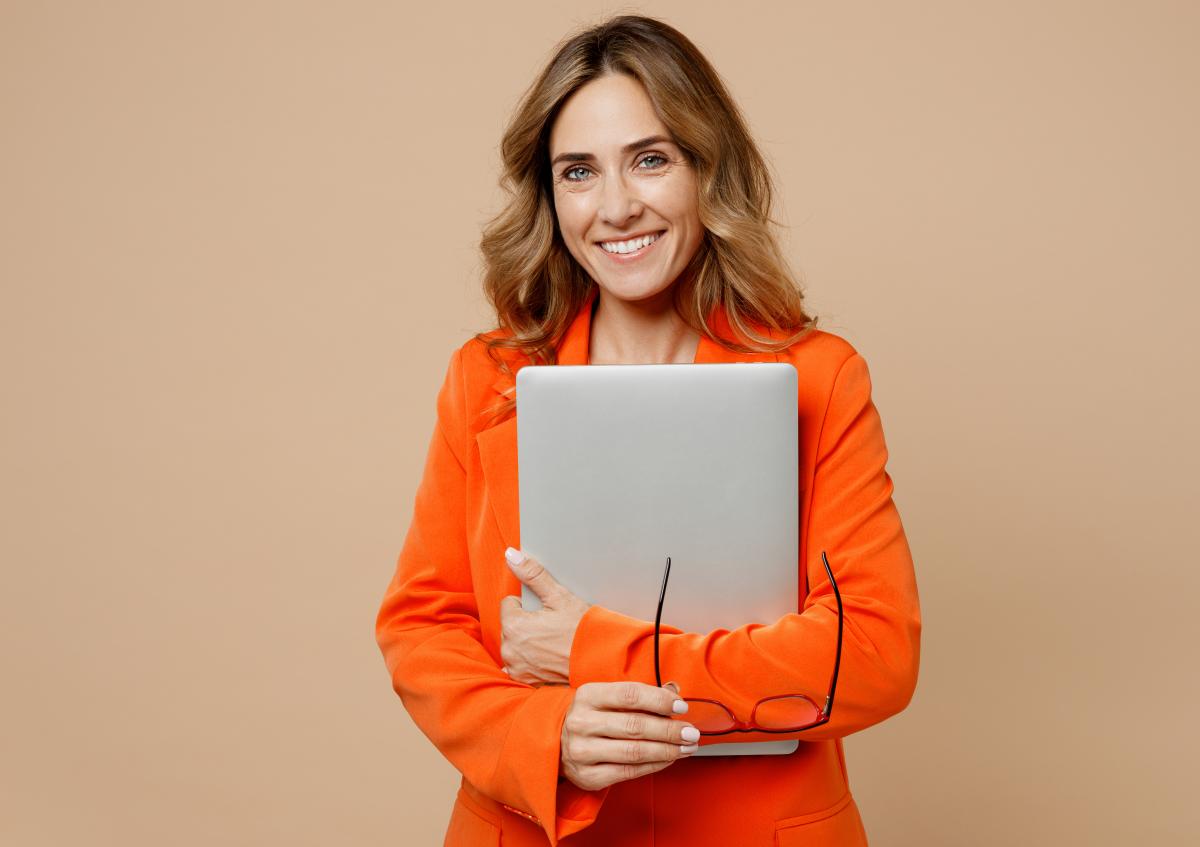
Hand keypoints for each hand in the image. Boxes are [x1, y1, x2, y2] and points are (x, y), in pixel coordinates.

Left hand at [499, 548, 588, 685]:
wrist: (601, 661)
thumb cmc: (582, 630)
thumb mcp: (559, 597)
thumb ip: (532, 575)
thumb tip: (511, 555)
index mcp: (514, 626)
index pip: (509, 604)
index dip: (528, 605)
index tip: (546, 611)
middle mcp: (510, 650)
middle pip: (510, 625)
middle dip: (526, 623)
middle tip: (551, 626)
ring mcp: (517, 668)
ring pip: (514, 644)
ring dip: (526, 642)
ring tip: (551, 642)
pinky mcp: (525, 680)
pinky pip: (518, 665)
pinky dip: (528, 661)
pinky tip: (546, 658)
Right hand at [559, 681, 700, 790]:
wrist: (557, 743)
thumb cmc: (592, 717)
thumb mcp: (609, 698)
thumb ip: (641, 694)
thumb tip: (674, 691)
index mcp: (588, 696)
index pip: (630, 694)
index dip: (659, 700)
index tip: (681, 706)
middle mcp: (582, 722)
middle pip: (636, 725)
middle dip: (670, 729)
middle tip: (691, 732)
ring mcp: (583, 751)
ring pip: (635, 751)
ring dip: (668, 750)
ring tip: (687, 747)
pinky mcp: (588, 776)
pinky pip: (629, 771)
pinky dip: (655, 765)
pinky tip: (669, 759)